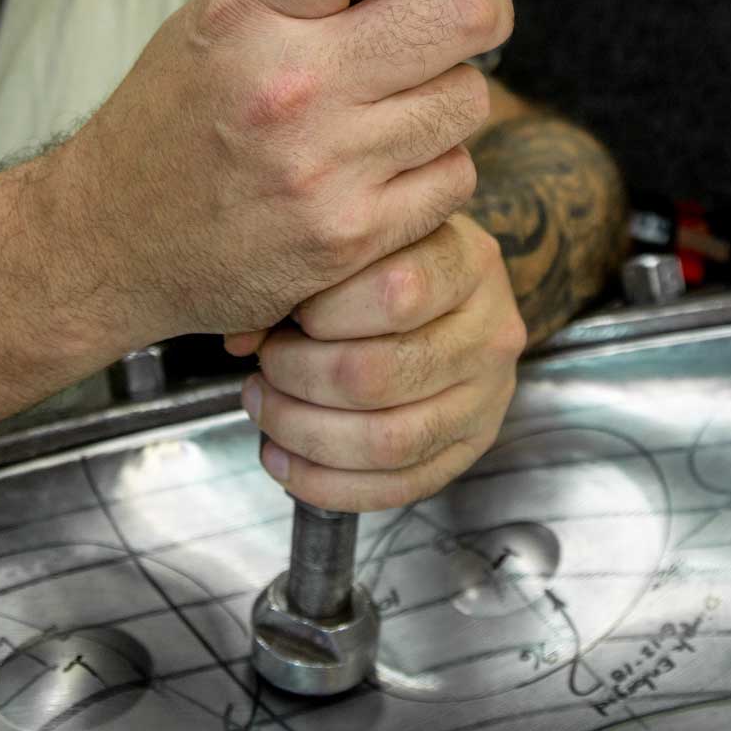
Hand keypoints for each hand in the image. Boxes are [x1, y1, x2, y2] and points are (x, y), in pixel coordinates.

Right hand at [54, 0, 512, 343]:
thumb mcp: (212, 22)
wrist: (110, 241)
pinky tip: (386, 169)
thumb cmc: (167, 124)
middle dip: (484, 5)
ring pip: (467, 98)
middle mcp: (289, 82)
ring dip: (450, 94)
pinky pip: (454, 178)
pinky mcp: (350, 235)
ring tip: (400, 106)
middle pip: (457, 11)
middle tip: (471, 11)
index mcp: (247, 11)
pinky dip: (435, 169)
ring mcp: (324, 165)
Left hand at [234, 214, 524, 511]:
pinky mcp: (469, 448)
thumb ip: (304, 274)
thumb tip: (242, 338)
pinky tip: (283, 459)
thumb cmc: (390, 261)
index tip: (290, 308)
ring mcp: (486, 396)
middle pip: (379, 374)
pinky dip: (328, 483)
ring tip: (266, 408)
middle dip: (300, 376)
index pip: (397, 291)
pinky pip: (398, 486)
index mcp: (465, 260)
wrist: (450, 292)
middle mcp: (488, 330)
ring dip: (306, 432)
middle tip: (266, 364)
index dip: (326, 309)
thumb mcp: (360, 244)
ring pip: (388, 439)